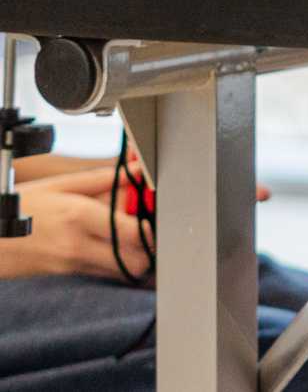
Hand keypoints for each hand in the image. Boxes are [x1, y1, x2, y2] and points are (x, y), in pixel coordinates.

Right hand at [7, 171, 152, 281]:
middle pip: (134, 260)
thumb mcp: (59, 185)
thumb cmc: (17, 208)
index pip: (133, 233)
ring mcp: (70, 264)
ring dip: (133, 255)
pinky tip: (108, 243)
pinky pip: (101, 273)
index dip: (152, 228)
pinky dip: (114, 261)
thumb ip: (103, 179)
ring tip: (129, 235)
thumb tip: (136, 169)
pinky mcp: (65, 274)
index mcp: (79, 217)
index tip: (155, 216)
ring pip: (121, 271)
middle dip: (148, 247)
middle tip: (148, 228)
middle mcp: (77, 245)